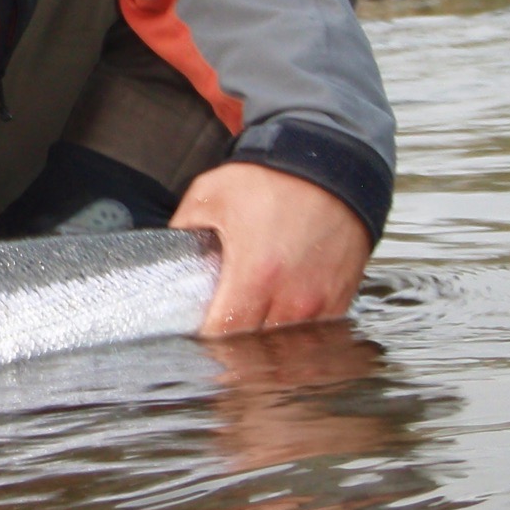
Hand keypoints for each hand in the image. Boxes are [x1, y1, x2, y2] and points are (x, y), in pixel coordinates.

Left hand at [171, 161, 369, 335]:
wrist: (333, 163)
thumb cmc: (274, 179)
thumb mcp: (211, 194)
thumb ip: (184, 229)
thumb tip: (168, 254)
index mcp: (256, 274)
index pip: (223, 334)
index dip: (205, 337)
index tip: (197, 329)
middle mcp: (293, 298)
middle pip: (255, 347)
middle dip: (233, 342)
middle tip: (220, 326)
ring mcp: (322, 303)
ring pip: (286, 346)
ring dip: (265, 341)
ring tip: (250, 324)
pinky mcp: (341, 300)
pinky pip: (314, 334)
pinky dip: (295, 333)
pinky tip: (280, 316)